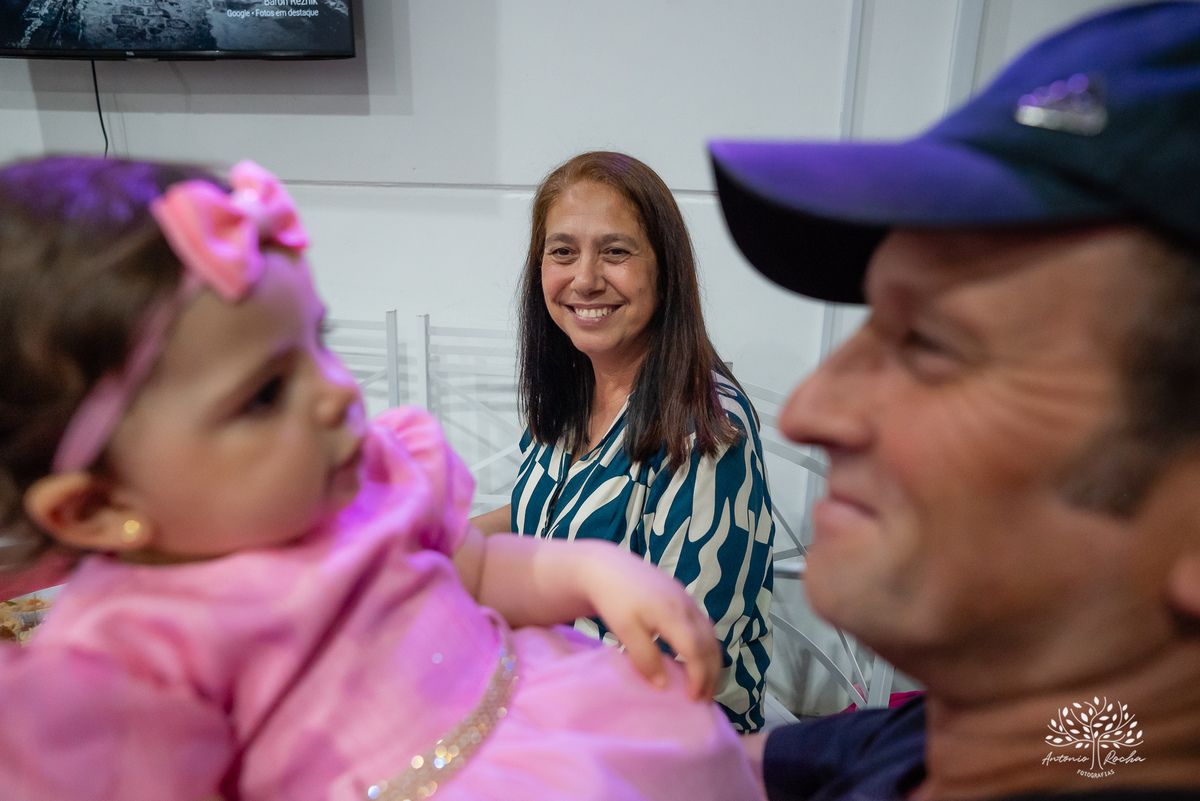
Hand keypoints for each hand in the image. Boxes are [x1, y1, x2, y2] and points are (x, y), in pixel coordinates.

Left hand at [579, 542, 722, 700]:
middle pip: (710, 644)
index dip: (699, 677)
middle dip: (712, 674)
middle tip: (704, 699)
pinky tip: (693, 657)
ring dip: (711, 660)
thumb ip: (645, 657)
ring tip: (703, 683)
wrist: (605, 566)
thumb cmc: (614, 599)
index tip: (692, 700)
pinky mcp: (682, 597)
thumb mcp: (625, 630)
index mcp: (673, 614)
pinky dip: (705, 646)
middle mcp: (687, 606)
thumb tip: (664, 686)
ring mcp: (686, 600)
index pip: (697, 651)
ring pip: (710, 634)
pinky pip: (703, 625)